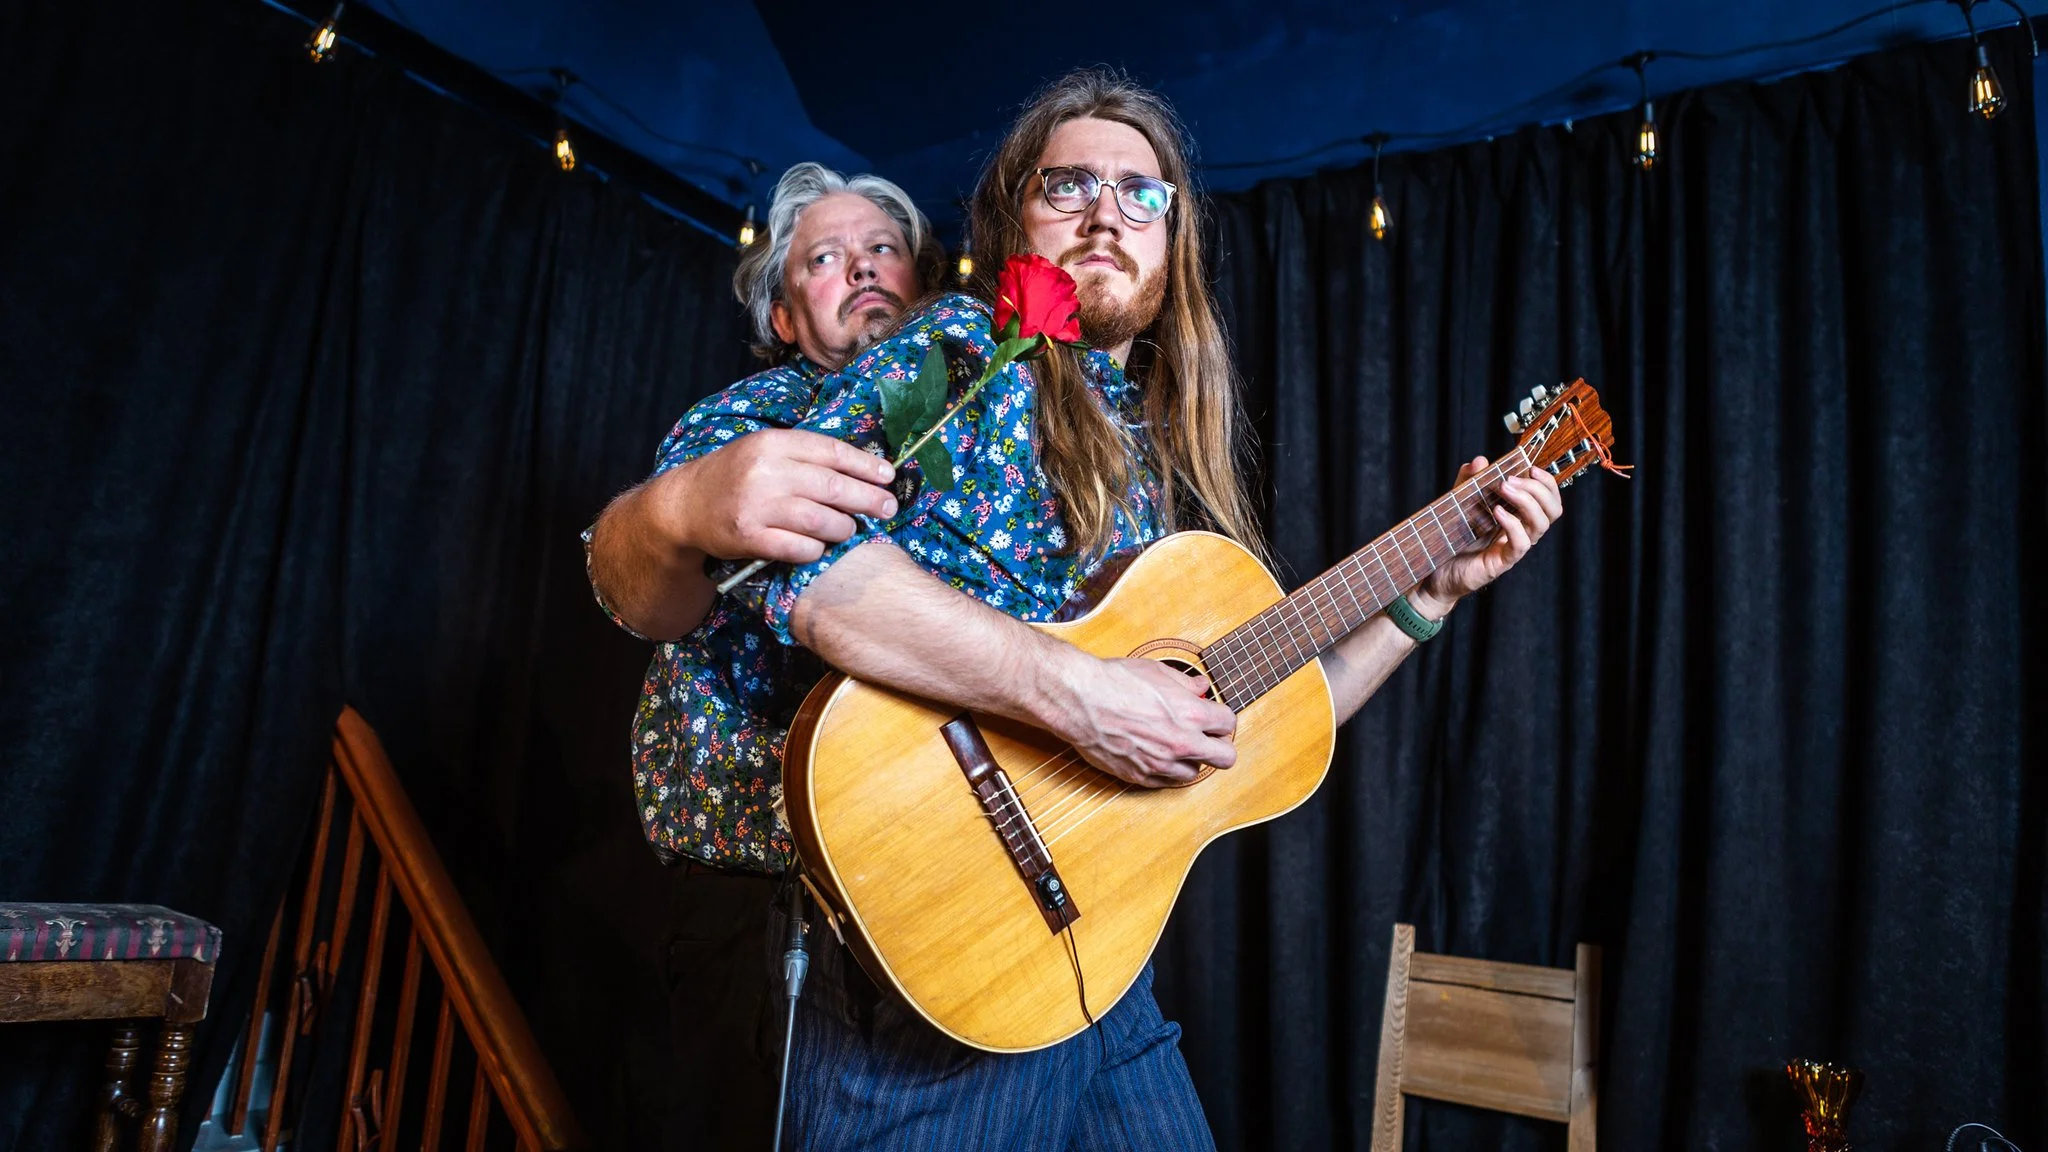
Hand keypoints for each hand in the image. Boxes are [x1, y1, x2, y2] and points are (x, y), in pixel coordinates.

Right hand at [663, 429, 896, 563]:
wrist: (686, 503)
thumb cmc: (735, 476)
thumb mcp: (764, 451)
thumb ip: (805, 457)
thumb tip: (861, 468)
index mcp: (772, 443)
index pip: (831, 452)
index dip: (865, 465)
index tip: (888, 476)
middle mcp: (765, 472)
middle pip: (833, 488)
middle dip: (868, 499)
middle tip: (888, 508)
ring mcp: (756, 506)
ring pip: (821, 520)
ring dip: (843, 528)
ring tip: (848, 529)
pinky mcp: (749, 537)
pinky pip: (798, 548)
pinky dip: (815, 550)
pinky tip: (818, 547)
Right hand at [1047, 656, 1237, 788]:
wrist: (1081, 700)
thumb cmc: (1115, 682)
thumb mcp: (1157, 671)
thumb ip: (1185, 683)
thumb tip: (1200, 687)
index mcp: (1191, 715)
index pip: (1228, 723)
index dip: (1221, 718)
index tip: (1212, 716)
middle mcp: (1181, 743)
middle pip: (1226, 758)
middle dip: (1219, 746)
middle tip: (1206, 737)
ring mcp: (1161, 764)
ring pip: (1195, 773)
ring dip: (1190, 759)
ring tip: (1174, 744)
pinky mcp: (1140, 776)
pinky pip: (1166, 782)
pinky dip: (1165, 770)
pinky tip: (1155, 754)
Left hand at [1414, 457, 1562, 615]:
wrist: (1436, 570)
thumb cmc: (1452, 538)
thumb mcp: (1459, 502)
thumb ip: (1468, 481)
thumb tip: (1480, 461)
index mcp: (1518, 515)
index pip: (1548, 499)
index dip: (1547, 483)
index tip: (1531, 468)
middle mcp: (1522, 531)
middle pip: (1552, 510)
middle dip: (1537, 489)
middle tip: (1509, 480)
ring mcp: (1514, 547)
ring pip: (1540, 525)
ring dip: (1526, 501)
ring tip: (1503, 489)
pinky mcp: (1503, 561)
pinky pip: (1520, 543)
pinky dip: (1512, 524)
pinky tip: (1497, 512)